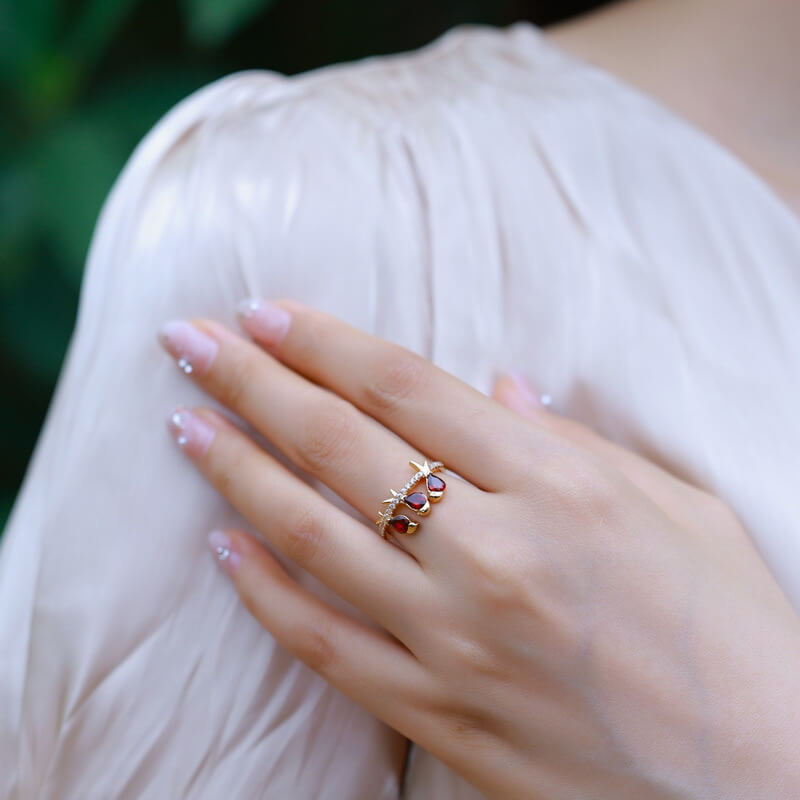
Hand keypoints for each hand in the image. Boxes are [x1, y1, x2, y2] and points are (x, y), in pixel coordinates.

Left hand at [158, 300, 799, 799]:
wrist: (760, 784)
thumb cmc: (733, 629)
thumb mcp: (676, 506)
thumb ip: (574, 440)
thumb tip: (498, 386)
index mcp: (560, 486)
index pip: (408, 388)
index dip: (325, 343)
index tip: (263, 312)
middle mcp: (495, 555)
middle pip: (341, 447)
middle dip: (254, 383)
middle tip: (188, 342)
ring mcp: (456, 641)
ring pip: (314, 539)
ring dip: (237, 474)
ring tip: (185, 427)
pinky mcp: (439, 714)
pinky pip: (327, 645)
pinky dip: (267, 594)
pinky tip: (225, 546)